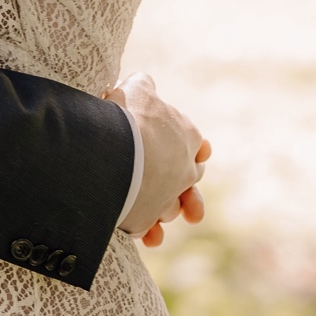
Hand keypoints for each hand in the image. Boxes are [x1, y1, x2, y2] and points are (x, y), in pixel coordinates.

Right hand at [106, 74, 210, 245]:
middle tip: (173, 185)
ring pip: (171, 206)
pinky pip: (148, 225)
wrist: (117, 147)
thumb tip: (143, 82)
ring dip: (162, 209)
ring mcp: (168, 195)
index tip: (194, 152)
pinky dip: (147, 229)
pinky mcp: (146, 217)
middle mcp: (185, 169)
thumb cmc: (128, 114)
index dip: (193, 149)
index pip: (198, 145)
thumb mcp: (136, 89)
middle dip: (183, 187)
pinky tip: (144, 233)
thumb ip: (143, 87)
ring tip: (154, 214)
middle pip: (189, 181)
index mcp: (188, 137)